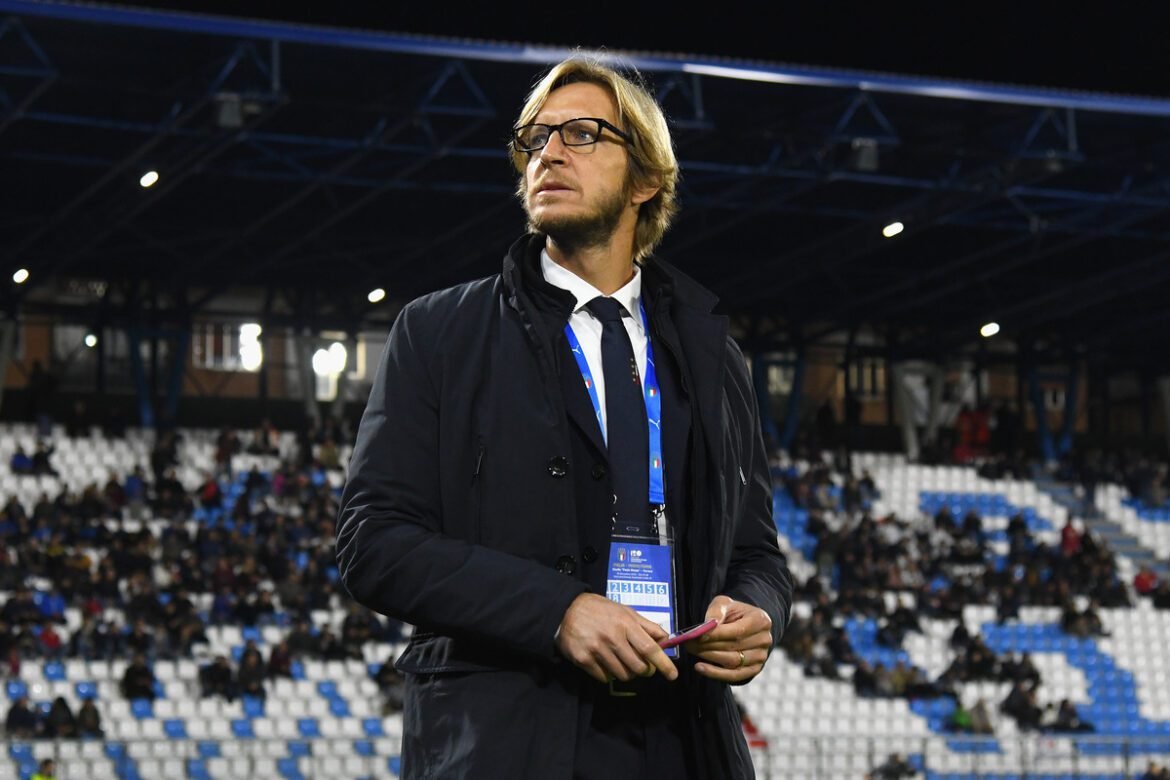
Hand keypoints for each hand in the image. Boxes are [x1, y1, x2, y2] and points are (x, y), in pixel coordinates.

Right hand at [556, 594, 677, 683]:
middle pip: (638, 667)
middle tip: (642, 666)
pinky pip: (604, 678)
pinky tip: (605, 662)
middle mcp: (612, 638)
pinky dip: (608, 674)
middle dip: (644, 670)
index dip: (663, 664)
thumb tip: (666, 639)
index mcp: (625, 624)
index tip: (672, 675)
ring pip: (622, 675)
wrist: (566, 610)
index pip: (649, 649)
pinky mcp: (583, 660)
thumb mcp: (625, 611)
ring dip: (626, 672)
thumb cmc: (600, 609)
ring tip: (620, 661)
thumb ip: (646, 625)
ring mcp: (597, 650)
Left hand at [685, 595, 772, 682]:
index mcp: (761, 620)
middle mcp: (765, 640)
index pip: (737, 631)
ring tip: (691, 650)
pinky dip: (715, 673)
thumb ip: (717, 610)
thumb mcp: (725, 604)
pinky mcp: (754, 670)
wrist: (745, 625)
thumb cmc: (733, 613)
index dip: (717, 635)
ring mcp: (761, 657)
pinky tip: (699, 667)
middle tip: (688, 643)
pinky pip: (734, 675)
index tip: (698, 636)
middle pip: (733, 647)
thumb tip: (709, 623)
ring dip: (709, 657)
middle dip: (708, 646)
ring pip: (732, 661)